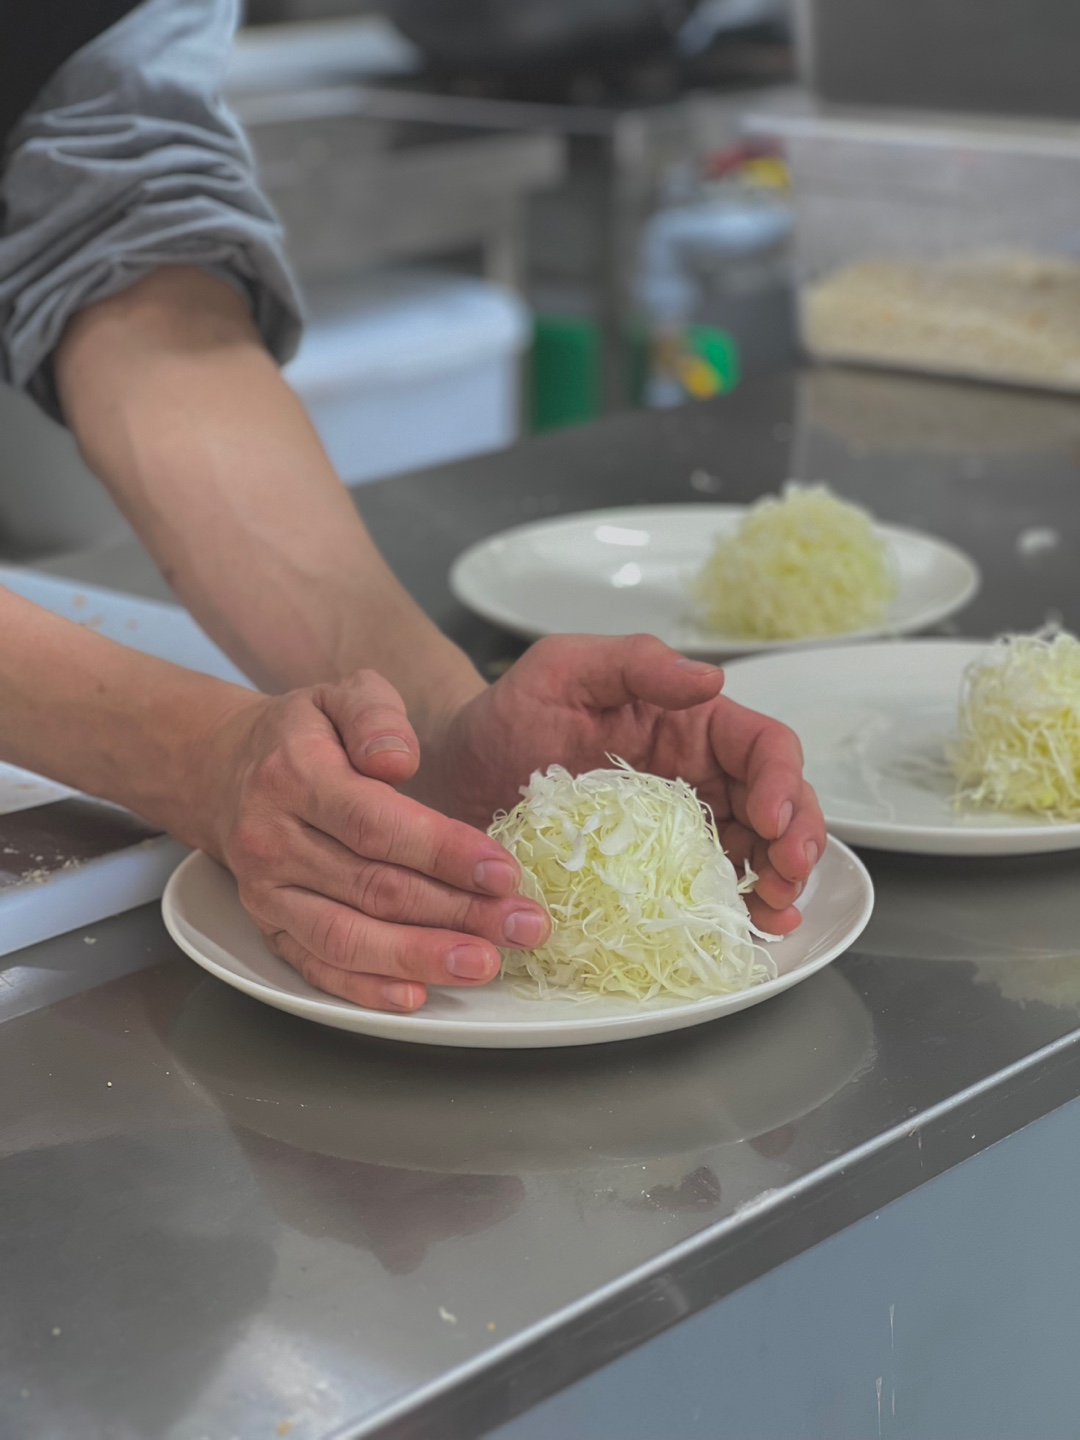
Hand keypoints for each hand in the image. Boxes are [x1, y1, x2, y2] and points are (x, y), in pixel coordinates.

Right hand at [195, 671, 549, 1010]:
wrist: (224, 771)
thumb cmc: (303, 734)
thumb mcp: (340, 694)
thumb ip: (375, 714)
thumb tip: (396, 759)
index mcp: (295, 775)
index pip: (376, 823)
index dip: (444, 852)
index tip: (503, 872)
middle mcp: (274, 840)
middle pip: (374, 887)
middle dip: (458, 912)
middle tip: (523, 925)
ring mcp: (268, 891)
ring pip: (348, 936)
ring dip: (422, 956)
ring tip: (485, 963)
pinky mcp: (269, 927)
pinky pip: (317, 966)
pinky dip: (367, 989)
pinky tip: (417, 995)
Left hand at [407, 634, 825, 934]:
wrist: (454, 777)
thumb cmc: (506, 717)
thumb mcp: (561, 669)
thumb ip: (633, 663)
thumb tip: (709, 679)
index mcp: (687, 722)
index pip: (761, 745)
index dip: (782, 780)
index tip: (772, 819)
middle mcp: (695, 774)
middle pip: (776, 803)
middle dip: (797, 840)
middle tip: (787, 876)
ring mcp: (677, 828)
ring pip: (755, 852)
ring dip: (777, 881)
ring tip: (773, 909)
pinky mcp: (651, 873)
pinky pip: (707, 890)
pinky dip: (738, 908)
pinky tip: (751, 924)